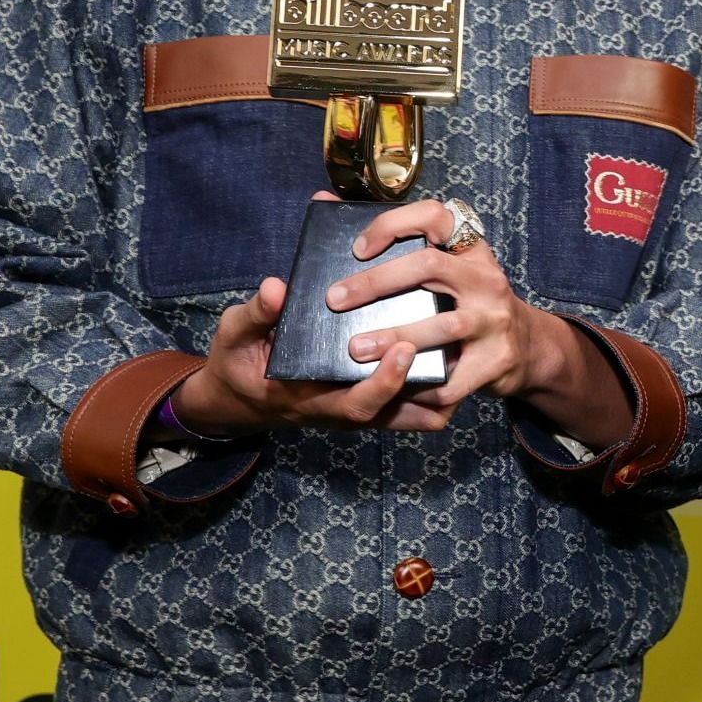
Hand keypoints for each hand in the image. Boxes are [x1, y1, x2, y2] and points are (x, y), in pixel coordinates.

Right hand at [169, 274, 448, 435]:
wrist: (242, 396)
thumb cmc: (239, 362)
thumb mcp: (236, 337)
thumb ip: (256, 315)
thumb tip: (276, 289)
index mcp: (311, 399)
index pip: (358, 404)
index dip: (386, 383)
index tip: (404, 349)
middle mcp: (342, 409)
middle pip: (396, 413)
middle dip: (424, 384)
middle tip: (447, 345)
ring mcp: (357, 408)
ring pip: (409, 412)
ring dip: (437, 388)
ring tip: (465, 348)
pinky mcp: (368, 399)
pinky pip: (407, 404)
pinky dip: (431, 388)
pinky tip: (452, 352)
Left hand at [322, 196, 563, 418]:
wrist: (527, 348)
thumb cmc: (471, 303)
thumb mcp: (451, 268)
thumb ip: (401, 243)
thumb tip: (326, 201)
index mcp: (471, 250)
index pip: (435, 216)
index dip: (394, 224)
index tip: (358, 249)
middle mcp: (486, 278)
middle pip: (429, 265)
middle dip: (376, 282)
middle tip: (335, 300)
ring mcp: (495, 319)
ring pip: (442, 325)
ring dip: (394, 336)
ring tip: (357, 348)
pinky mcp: (497, 359)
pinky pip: (451, 377)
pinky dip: (419, 382)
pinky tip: (396, 385)